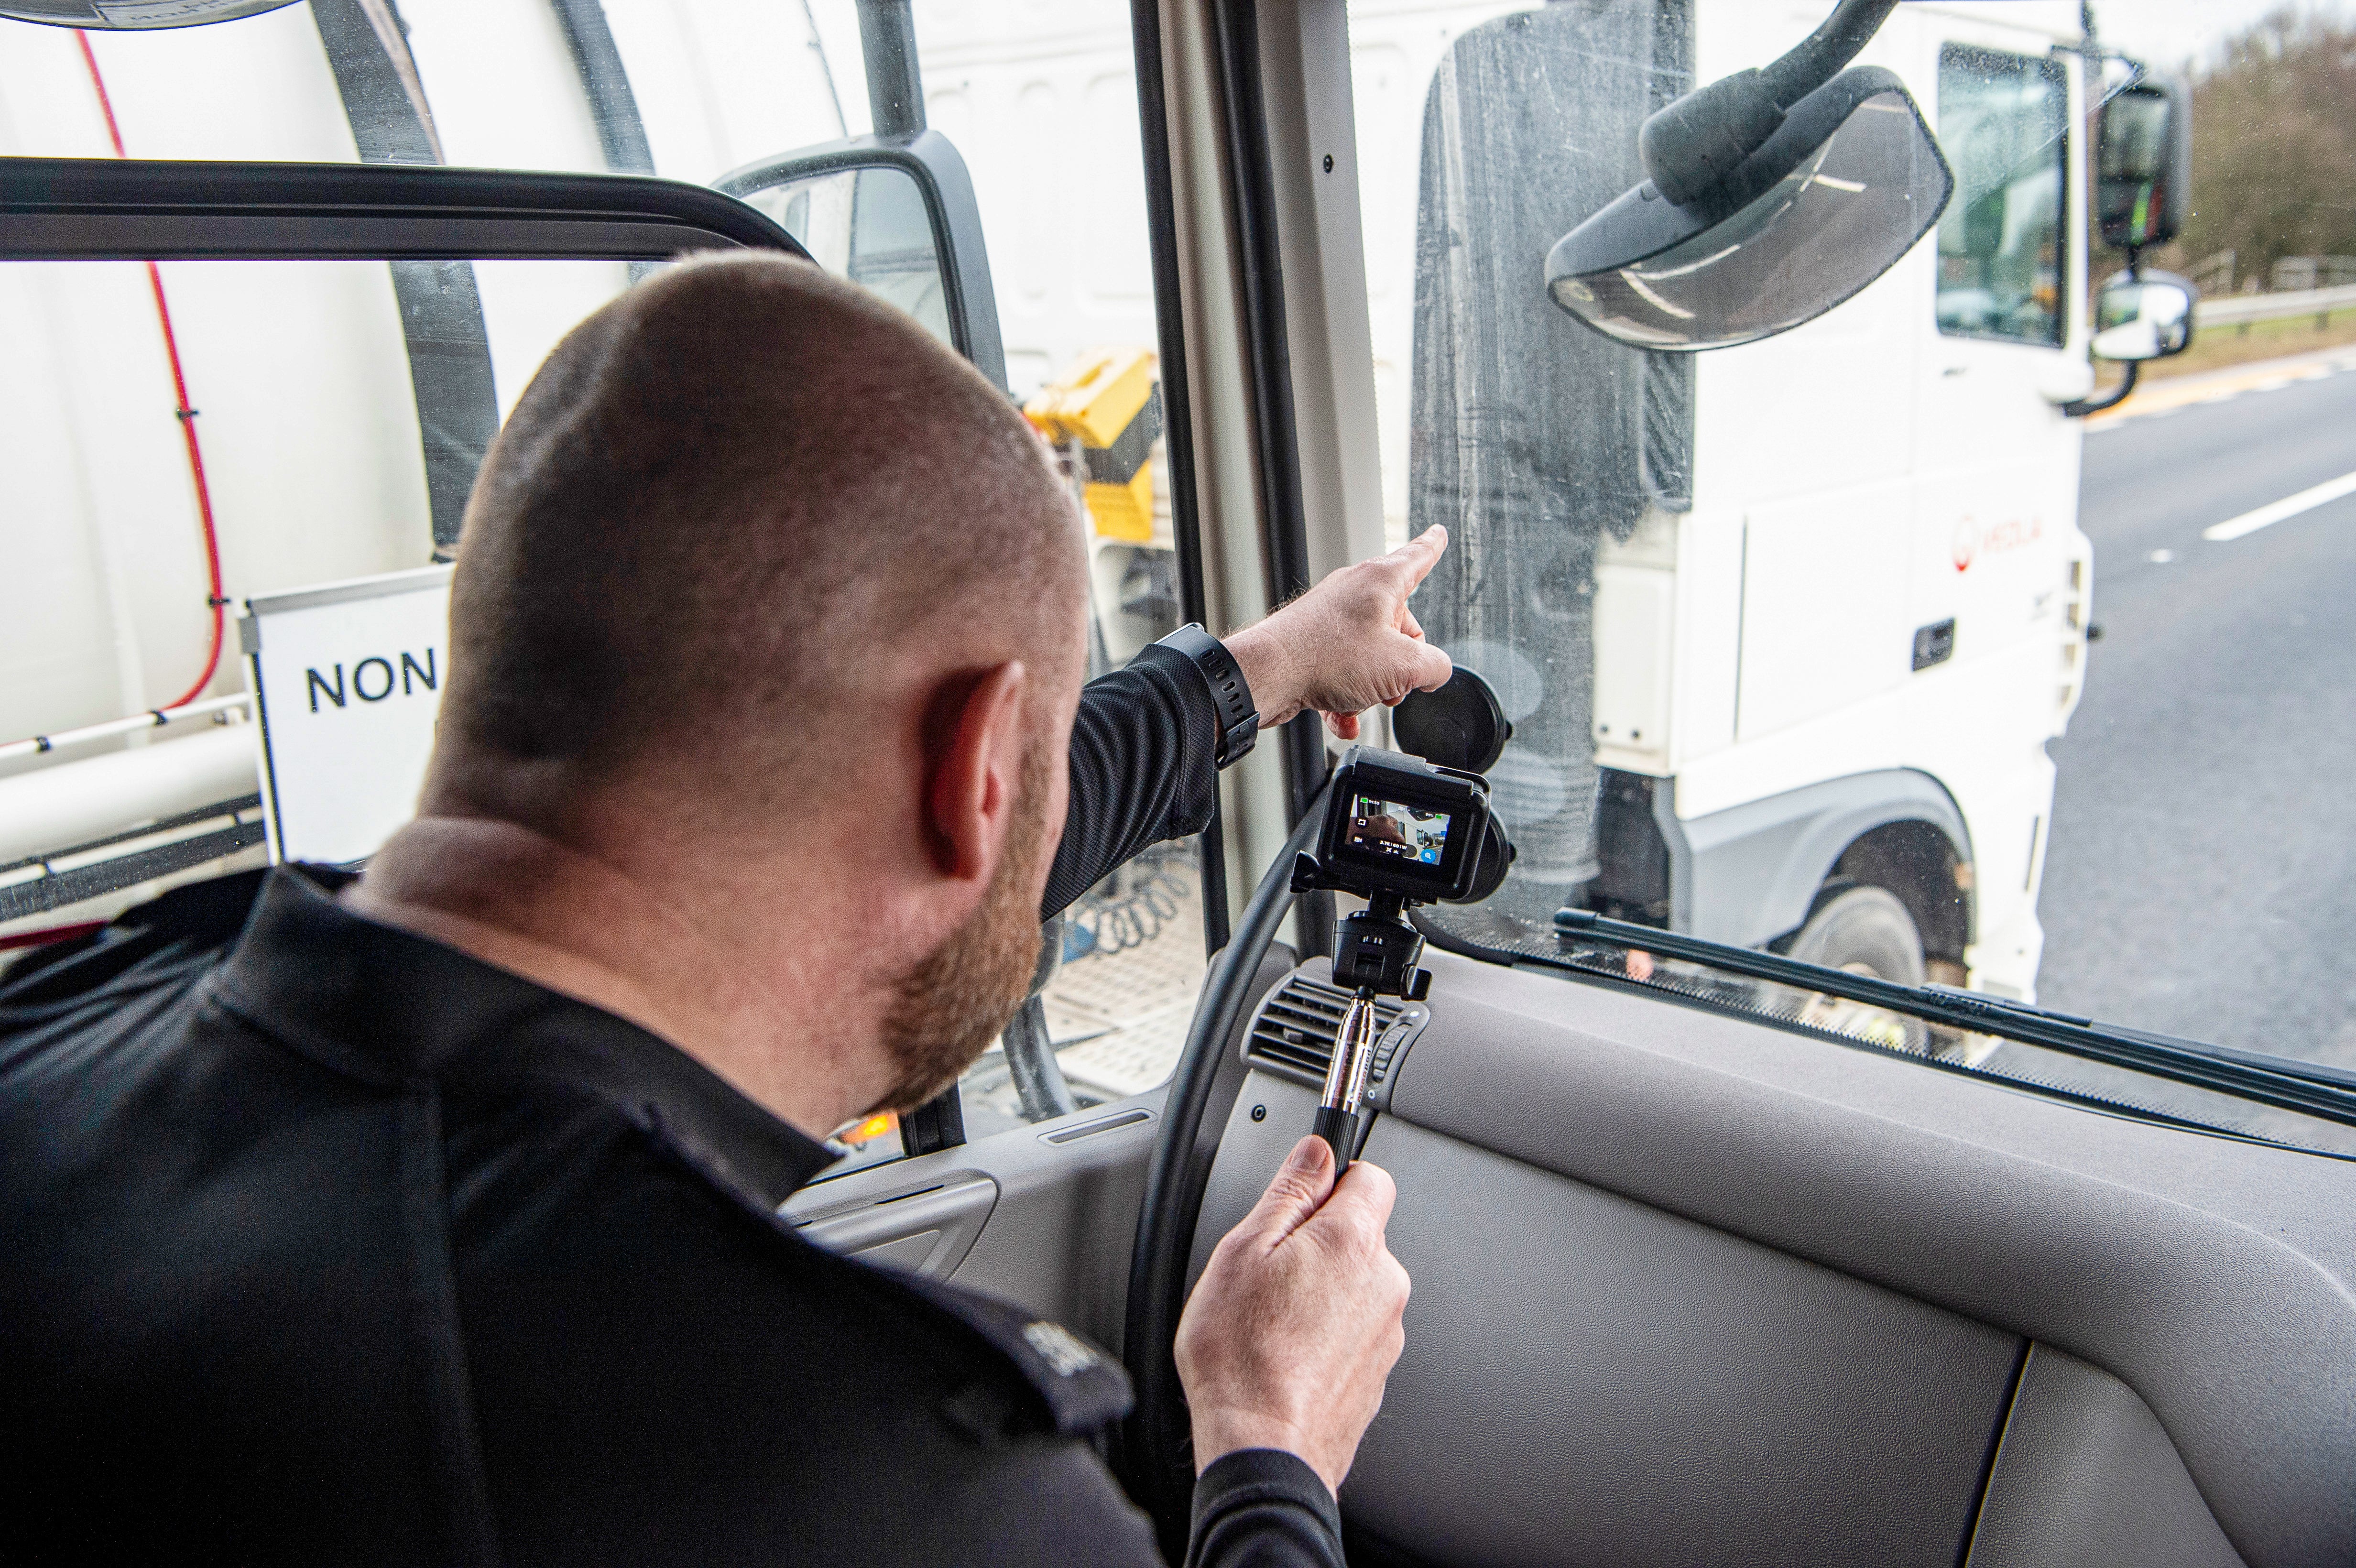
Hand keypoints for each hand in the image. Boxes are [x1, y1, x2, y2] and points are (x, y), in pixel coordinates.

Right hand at [1174, 1134, 1411, 1495]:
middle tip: (1267, 1271)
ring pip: (1355, 1285)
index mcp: (1353, 1243)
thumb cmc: (1243, 1360)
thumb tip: (1317, 1151)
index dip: (1330, 1179)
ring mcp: (1385, 1333)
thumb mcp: (1244, 1250)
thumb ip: (1289, 1191)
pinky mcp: (1377, 1372)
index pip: (1370, 1176)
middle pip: (1360, 1234)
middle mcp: (1384, 1284)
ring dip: (1321, 1291)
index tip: (1300, 1197)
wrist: (1263, 1450)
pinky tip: (1286, 1352)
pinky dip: (1325, 1334)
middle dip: (1318, 1242)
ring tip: (1271, 1320)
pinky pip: (1353, 1331)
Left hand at [1224, 527, 1453, 738]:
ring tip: (1363, 700)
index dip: (1433, 547)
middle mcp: (1354, 592)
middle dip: (1402, 663)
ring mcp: (1329, 618)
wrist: (1267, 675)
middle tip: (1395, 684)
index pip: (1417, 557)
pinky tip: (1344, 719)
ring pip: (1370, 656)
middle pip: (1398, 626)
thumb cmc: (1327, 657)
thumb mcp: (1402, 665)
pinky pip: (1341, 673)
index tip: (1439, 533)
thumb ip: (1434, 666)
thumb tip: (1435, 671)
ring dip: (1373, 687)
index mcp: (1381, 581)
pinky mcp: (1310, 644)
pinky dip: (1346, 699)